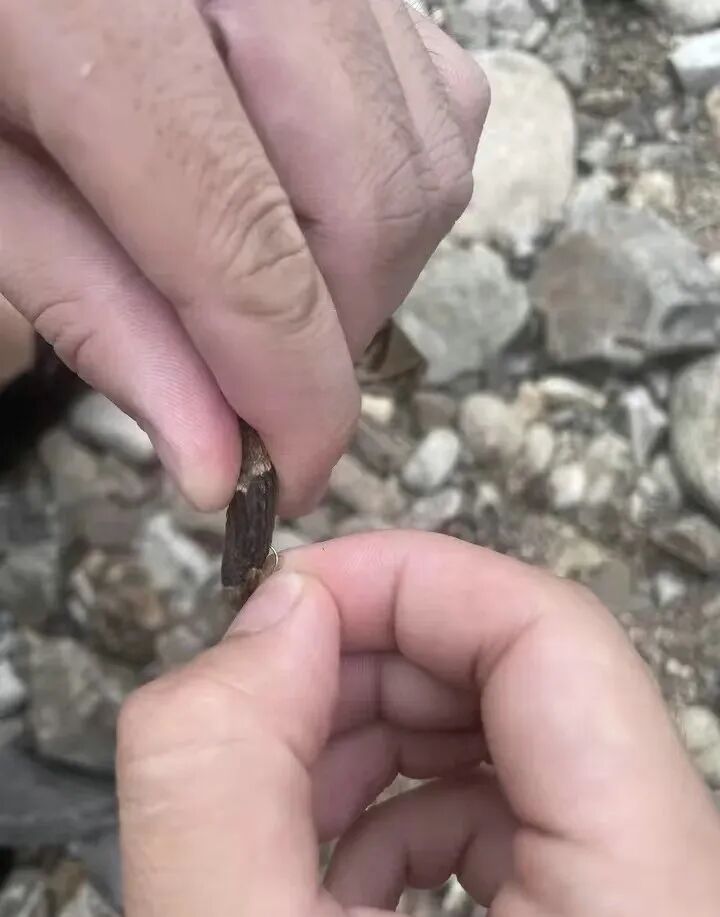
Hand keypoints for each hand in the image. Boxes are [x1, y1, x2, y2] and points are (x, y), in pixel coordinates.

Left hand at [0, 1, 487, 514]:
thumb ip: (94, 313)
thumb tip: (213, 458)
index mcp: (103, 13)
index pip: (251, 246)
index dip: (290, 396)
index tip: (291, 480)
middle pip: (374, 206)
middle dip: (336, 338)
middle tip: (266, 386)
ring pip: (426, 159)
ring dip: (370, 272)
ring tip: (280, 289)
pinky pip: (438, 99)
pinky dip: (395, 189)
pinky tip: (317, 206)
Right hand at [117, 532, 719, 915]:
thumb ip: (220, 778)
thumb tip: (268, 617)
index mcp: (645, 891)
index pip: (550, 632)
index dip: (405, 583)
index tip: (286, 600)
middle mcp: (671, 882)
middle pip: (527, 671)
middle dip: (369, 665)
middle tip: (260, 711)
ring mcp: (640, 893)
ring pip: (512, 737)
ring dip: (378, 742)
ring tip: (285, 808)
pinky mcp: (600, 913)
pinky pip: (512, 810)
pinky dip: (406, 812)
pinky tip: (340, 869)